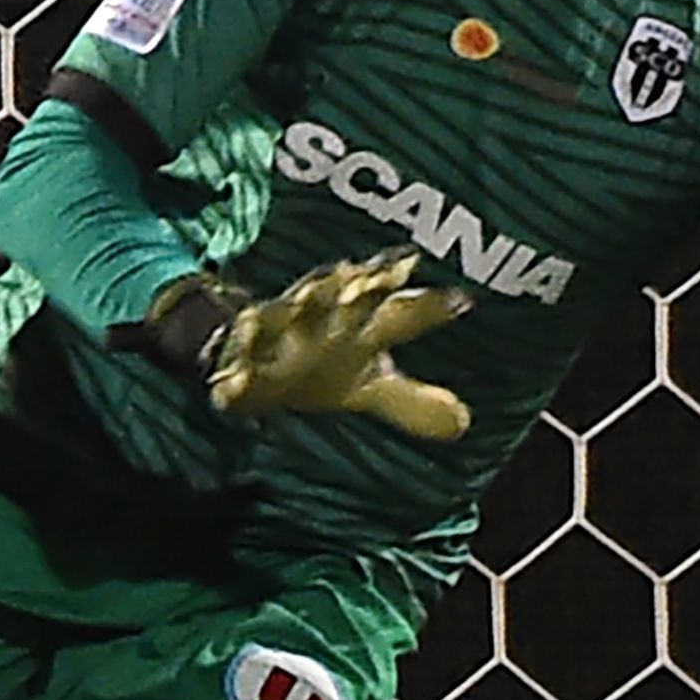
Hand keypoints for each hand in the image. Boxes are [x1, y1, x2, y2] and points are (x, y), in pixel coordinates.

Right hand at [203, 250, 472, 442]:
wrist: (249, 361)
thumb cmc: (320, 365)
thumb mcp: (368, 387)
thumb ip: (412, 401)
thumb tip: (465, 422)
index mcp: (360, 327)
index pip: (402, 314)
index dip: (430, 308)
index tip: (464, 302)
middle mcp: (323, 319)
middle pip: (345, 299)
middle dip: (358, 287)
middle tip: (377, 277)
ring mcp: (279, 330)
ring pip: (289, 312)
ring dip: (297, 306)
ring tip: (307, 298)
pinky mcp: (241, 354)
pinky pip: (237, 360)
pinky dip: (235, 368)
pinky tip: (234, 379)